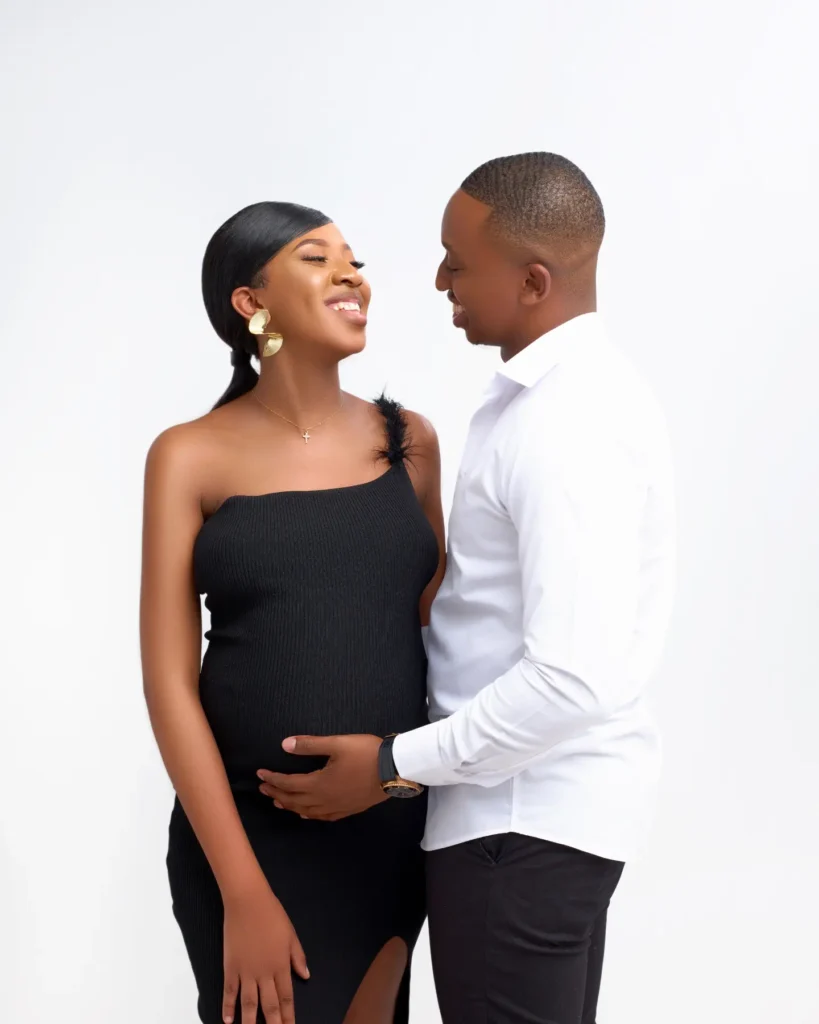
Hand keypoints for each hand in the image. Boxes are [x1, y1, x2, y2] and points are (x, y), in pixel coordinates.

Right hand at [222, 882, 308, 1023]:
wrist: (248, 902)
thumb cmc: (272, 914)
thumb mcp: (291, 934)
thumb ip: (298, 957)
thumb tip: (305, 976)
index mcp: (281, 965)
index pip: (286, 997)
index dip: (288, 1016)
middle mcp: (264, 973)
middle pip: (269, 1005)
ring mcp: (246, 971)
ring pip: (249, 1004)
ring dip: (250, 1022)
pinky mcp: (231, 966)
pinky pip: (229, 991)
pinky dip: (228, 1007)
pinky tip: (228, 1020)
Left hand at [257, 734, 385, 820]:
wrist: (394, 770)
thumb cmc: (365, 753)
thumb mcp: (337, 743)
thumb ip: (310, 745)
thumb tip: (284, 745)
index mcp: (319, 783)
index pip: (288, 783)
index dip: (272, 779)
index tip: (260, 774)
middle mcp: (324, 800)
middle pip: (294, 799)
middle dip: (276, 793)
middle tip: (263, 788)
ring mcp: (336, 807)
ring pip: (306, 811)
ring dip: (290, 805)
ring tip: (278, 801)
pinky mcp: (347, 810)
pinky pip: (322, 817)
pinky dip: (309, 814)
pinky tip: (307, 813)